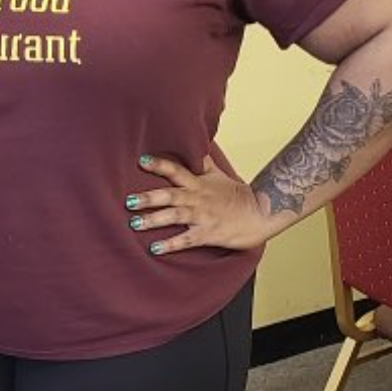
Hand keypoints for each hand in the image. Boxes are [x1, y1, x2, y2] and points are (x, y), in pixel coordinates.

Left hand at [125, 154, 274, 256]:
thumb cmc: (238, 196)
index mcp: (199, 183)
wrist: (262, 213)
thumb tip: (196, 142)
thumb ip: (203, 162)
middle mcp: (198, 198)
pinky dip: (171, 244)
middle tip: (128, 201)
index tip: (142, 160)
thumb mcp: (220, 175)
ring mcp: (203, 216)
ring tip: (134, 223)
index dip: (159, 165)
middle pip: (170, 195)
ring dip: (154, 220)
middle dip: (149, 197)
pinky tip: (155, 248)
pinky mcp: (208, 234)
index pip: (177, 170)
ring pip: (175, 216)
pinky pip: (187, 239)